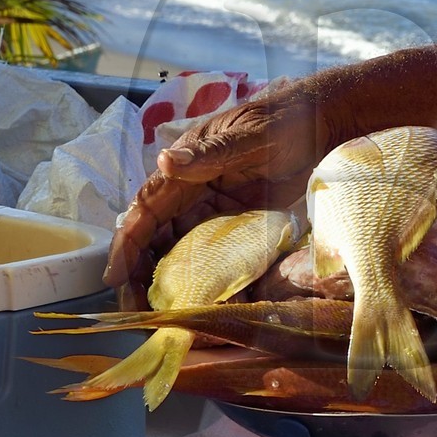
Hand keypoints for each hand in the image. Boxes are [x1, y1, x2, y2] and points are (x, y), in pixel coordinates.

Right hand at [107, 83, 321, 291]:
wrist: (322, 123)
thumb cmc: (285, 122)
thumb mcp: (251, 136)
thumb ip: (211, 152)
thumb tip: (165, 160)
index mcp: (185, 167)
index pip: (145, 210)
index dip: (127, 244)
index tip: (114, 277)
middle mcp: (189, 189)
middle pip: (153, 235)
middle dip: (138, 271)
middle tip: (134, 311)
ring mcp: (210, 206)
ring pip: (174, 246)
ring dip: (163, 278)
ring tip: (157, 315)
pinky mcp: (232, 219)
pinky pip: (206, 251)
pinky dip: (198, 275)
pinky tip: (197, 301)